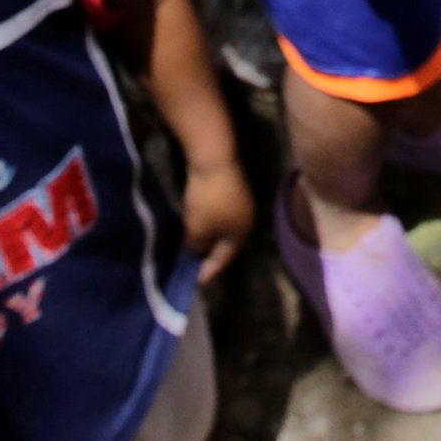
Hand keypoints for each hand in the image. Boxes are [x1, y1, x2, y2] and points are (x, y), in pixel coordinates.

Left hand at [180, 153, 251, 282]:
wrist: (213, 159)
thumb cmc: (207, 200)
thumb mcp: (197, 229)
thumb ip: (196, 246)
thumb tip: (196, 250)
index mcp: (240, 234)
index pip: (223, 260)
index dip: (208, 271)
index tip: (195, 282)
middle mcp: (246, 220)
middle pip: (226, 244)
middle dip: (210, 255)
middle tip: (195, 266)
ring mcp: (241, 202)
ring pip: (223, 228)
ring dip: (209, 238)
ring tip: (194, 246)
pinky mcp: (233, 189)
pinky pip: (220, 215)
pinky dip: (209, 223)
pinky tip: (198, 224)